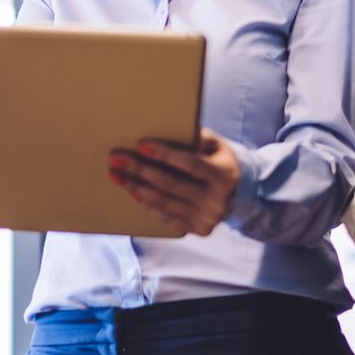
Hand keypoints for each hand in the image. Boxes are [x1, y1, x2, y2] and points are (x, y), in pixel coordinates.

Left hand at [109, 129, 241, 235]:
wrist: (238, 193)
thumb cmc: (218, 161)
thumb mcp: (216, 145)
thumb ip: (197, 136)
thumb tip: (170, 126)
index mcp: (224, 175)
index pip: (190, 163)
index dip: (165, 154)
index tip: (140, 145)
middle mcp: (217, 200)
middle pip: (171, 184)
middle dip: (140, 170)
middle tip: (116, 159)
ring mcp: (206, 218)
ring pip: (165, 202)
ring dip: (136, 188)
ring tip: (117, 176)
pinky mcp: (197, 229)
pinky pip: (166, 217)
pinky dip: (146, 204)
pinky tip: (131, 191)